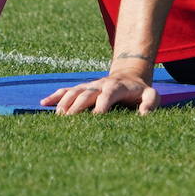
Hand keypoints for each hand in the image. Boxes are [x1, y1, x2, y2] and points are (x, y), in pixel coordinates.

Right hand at [40, 72, 159, 115]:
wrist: (129, 75)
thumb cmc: (139, 91)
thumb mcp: (151, 95)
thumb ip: (150, 103)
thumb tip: (143, 115)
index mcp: (118, 86)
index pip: (109, 94)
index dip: (102, 104)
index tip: (95, 118)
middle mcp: (101, 84)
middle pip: (87, 92)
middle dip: (78, 105)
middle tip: (69, 120)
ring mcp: (90, 85)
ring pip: (74, 90)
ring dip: (65, 102)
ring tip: (58, 116)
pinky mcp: (82, 88)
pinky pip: (67, 90)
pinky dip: (55, 96)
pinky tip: (43, 103)